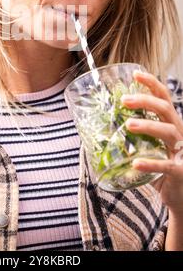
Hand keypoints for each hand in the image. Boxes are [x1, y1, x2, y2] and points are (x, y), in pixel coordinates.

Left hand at [121, 70, 182, 214]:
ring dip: (147, 126)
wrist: (179, 197)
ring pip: (168, 131)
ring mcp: (182, 152)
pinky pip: (166, 165)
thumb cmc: (160, 169)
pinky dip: (151, 164)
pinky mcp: (181, 172)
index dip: (152, 84)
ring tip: (128, 125)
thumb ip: (130, 138)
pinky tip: (136, 163)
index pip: (164, 98)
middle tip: (123, 100)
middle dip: (145, 101)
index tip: (135, 74)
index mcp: (170, 124)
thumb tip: (98, 129)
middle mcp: (178, 133)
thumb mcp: (147, 149)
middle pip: (166, 109)